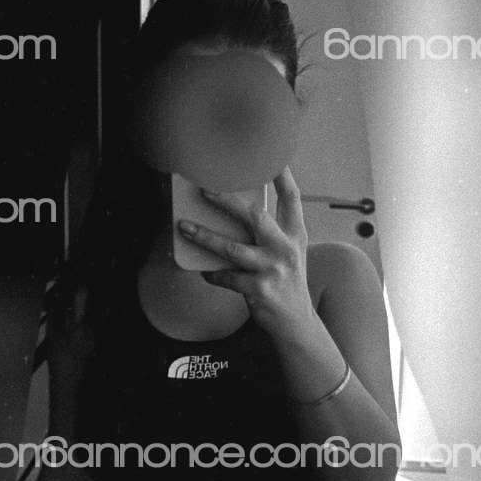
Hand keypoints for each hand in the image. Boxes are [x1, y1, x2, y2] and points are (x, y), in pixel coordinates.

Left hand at [176, 166, 314, 343]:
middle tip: (203, 190)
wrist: (296, 323)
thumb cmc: (285, 284)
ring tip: (184, 227)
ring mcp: (272, 269)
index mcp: (296, 235)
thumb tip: (232, 215)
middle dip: (226, 201)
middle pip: (254, 216)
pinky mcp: (259, 290)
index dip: (282, 176)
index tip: (272, 156)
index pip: (291, 199)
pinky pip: (226, 277)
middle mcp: (286, 248)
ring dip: (205, 236)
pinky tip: (204, 271)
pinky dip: (212, 273)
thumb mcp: (287, 254)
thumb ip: (269, 235)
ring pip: (232, 248)